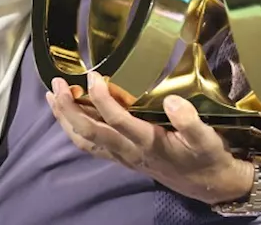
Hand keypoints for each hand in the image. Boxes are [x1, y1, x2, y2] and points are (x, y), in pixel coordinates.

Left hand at [45, 72, 254, 205]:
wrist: (209, 184)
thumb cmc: (207, 157)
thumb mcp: (207, 140)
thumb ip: (190, 122)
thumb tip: (172, 100)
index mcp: (149, 143)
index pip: (117, 121)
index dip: (102, 99)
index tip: (93, 76)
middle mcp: (130, 151)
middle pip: (90, 132)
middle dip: (69, 109)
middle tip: (56, 84)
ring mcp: (123, 156)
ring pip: (85, 141)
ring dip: (65, 119)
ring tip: (51, 95)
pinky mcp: (121, 156)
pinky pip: (90, 145)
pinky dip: (73, 128)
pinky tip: (66, 113)